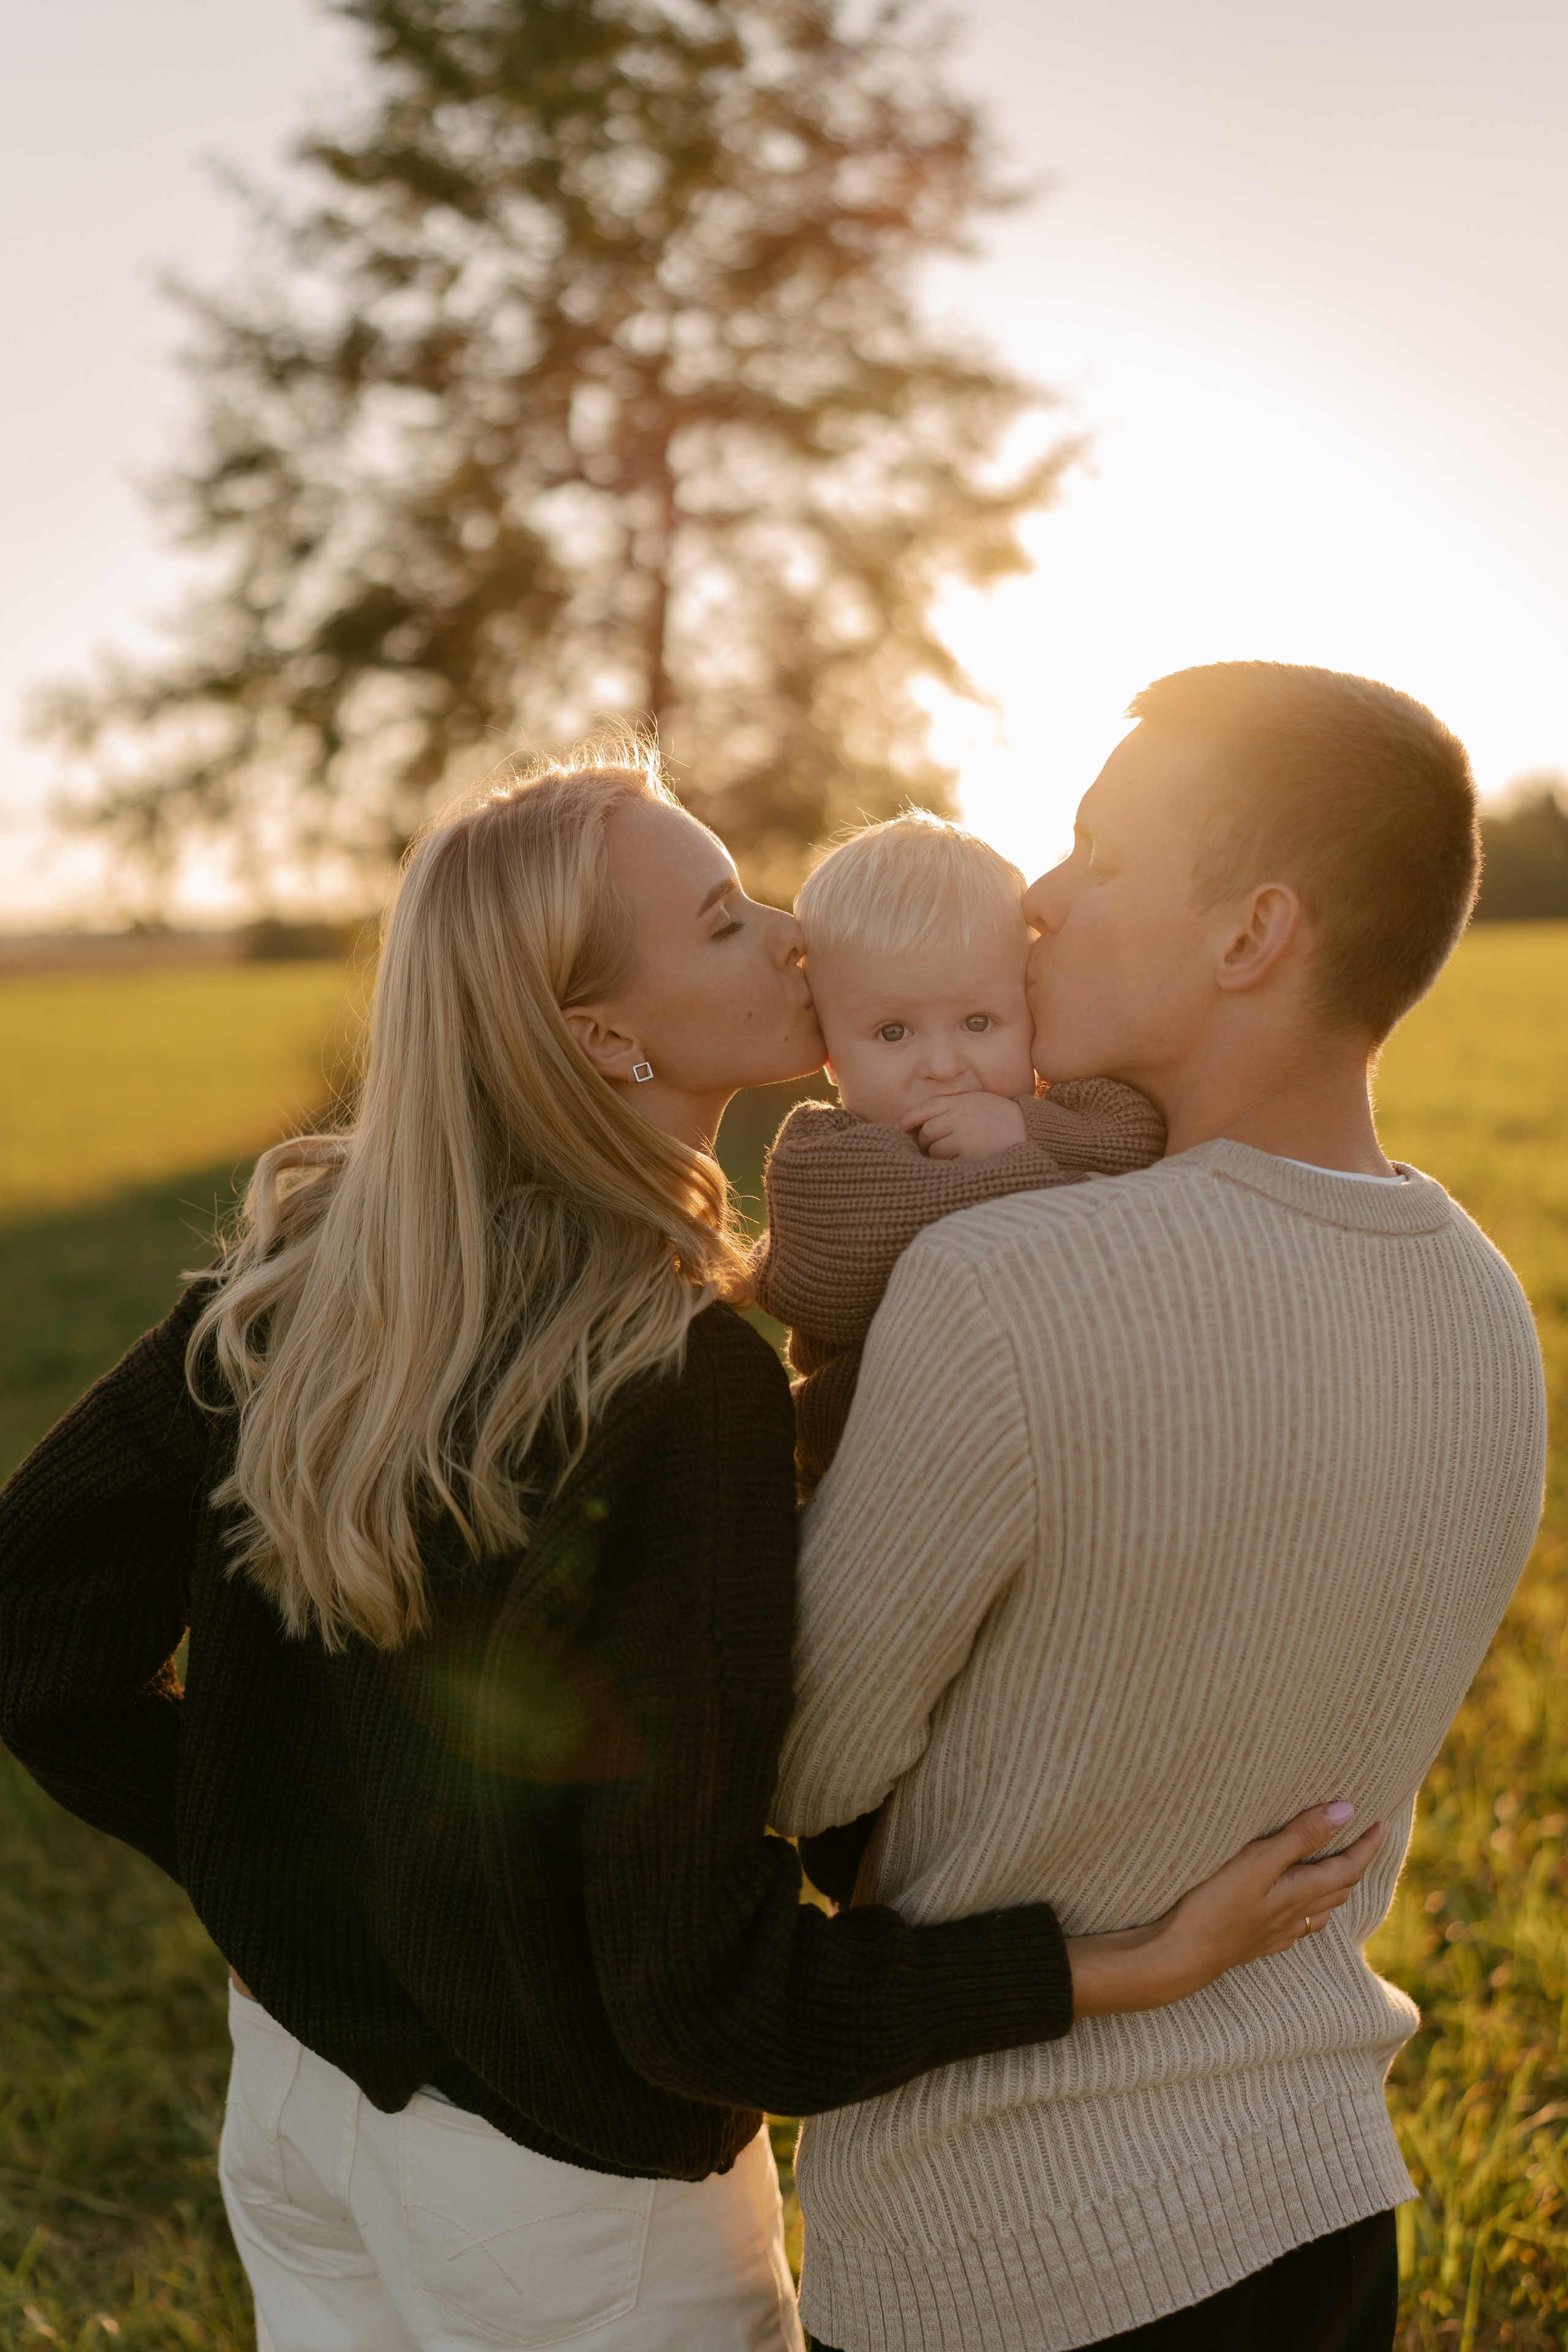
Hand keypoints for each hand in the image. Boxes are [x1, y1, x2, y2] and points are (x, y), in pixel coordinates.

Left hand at [900, 1091, 1027, 1160]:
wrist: (1030, 1130)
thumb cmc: (1002, 1118)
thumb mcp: (978, 1102)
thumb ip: (955, 1106)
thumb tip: (924, 1122)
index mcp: (961, 1101)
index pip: (926, 1108)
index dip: (908, 1119)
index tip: (898, 1127)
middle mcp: (960, 1116)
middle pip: (927, 1132)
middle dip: (927, 1141)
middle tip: (935, 1146)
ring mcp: (964, 1136)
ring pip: (934, 1149)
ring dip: (939, 1154)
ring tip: (955, 1153)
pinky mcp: (970, 1155)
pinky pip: (948, 1162)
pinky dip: (950, 1164)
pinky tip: (963, 1161)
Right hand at [1066, 1803, 1386, 2017]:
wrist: (1179, 1957)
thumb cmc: (1215, 1905)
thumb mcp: (1257, 1862)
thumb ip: (1301, 1836)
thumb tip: (1346, 1811)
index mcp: (1300, 1894)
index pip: (1347, 1868)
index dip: (1366, 1846)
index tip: (1380, 1823)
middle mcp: (1295, 1916)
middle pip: (1339, 1891)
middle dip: (1355, 1864)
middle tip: (1362, 1840)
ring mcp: (1275, 1933)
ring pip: (1319, 1912)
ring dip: (1335, 1889)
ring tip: (1336, 1870)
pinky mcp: (1255, 1942)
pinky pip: (1297, 1927)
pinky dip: (1308, 1912)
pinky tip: (1296, 1911)